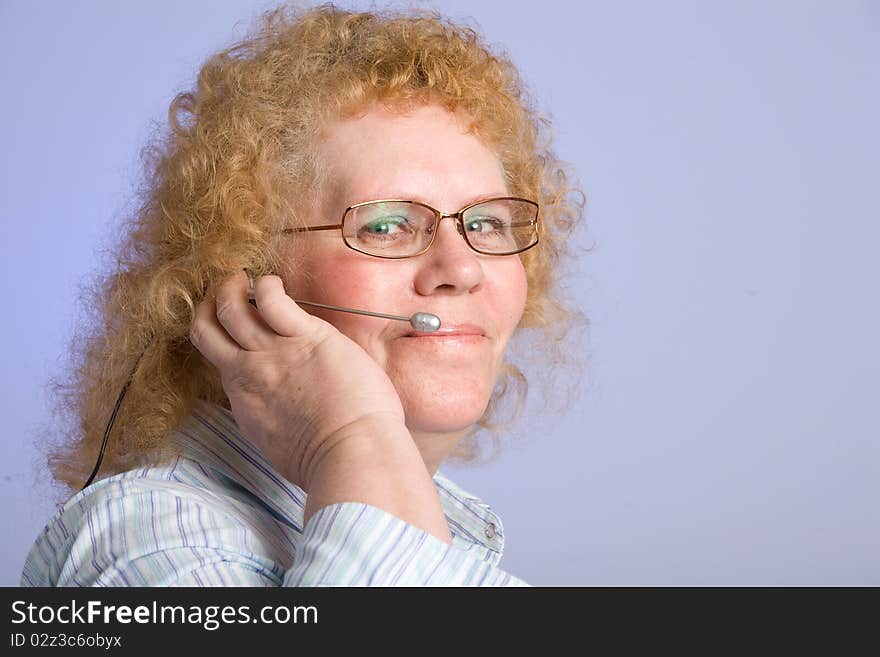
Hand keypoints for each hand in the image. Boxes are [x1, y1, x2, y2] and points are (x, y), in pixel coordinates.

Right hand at [188, 269, 406, 489]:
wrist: (353, 454)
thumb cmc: (328, 460)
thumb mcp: (280, 443)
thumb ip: (270, 419)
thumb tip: (280, 413)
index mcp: (244, 401)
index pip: (220, 361)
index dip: (224, 341)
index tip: (236, 330)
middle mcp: (248, 373)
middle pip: (207, 331)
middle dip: (209, 306)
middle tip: (224, 293)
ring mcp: (272, 352)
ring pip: (230, 309)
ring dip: (231, 287)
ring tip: (243, 278)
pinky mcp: (304, 336)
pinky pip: (271, 299)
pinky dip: (267, 284)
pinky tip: (275, 283)